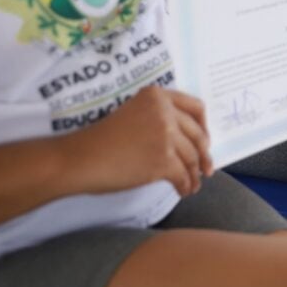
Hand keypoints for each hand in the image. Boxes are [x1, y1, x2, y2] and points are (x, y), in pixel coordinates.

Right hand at [62, 86, 212, 196]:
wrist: (79, 158)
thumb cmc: (101, 140)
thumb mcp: (133, 113)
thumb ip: (159, 117)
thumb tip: (188, 140)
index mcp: (157, 95)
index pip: (195, 107)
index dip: (204, 126)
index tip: (206, 140)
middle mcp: (164, 111)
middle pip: (197, 134)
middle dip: (204, 154)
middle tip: (206, 168)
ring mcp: (165, 134)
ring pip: (192, 157)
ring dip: (195, 174)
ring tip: (193, 184)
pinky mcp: (163, 159)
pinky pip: (183, 175)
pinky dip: (186, 185)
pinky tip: (183, 191)